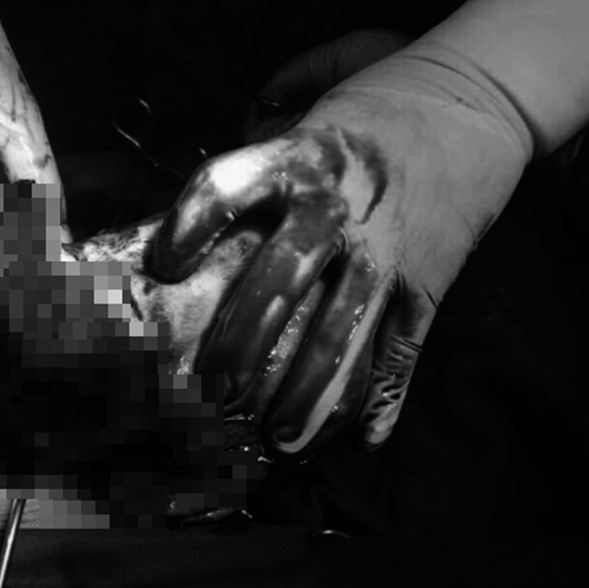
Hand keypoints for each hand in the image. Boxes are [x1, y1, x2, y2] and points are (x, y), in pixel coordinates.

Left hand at [150, 39, 532, 452]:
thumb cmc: (359, 127)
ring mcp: (387, 248)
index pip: (227, 186)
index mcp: (299, 158)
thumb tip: (166, 237)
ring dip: (310, 389)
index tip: (161, 266)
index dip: (187, 226)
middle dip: (244, 337)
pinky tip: (365, 437)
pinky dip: (387, 395)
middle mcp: (340, 205)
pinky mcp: (427, 280)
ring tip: (278, 437)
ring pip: (345, 328)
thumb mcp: (301, 127)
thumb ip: (247, 178)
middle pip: (283, 275)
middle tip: (211, 386)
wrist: (469, 106)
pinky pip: (404, 345)